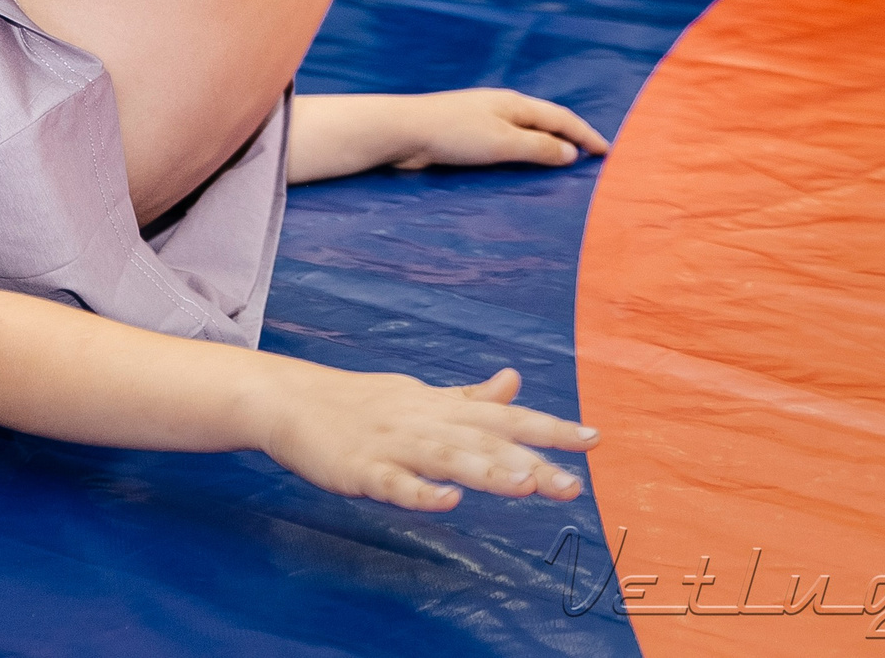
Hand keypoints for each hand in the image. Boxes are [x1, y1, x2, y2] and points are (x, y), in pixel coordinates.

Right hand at [258, 364, 596, 511]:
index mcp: (442, 407)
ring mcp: (393, 445)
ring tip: (526, 486)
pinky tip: (446, 503)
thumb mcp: (422, 396)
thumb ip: (471, 397)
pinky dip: (419, 492)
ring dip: (487, 471)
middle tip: (574, 485)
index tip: (593, 440)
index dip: (549, 428)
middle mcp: (425, 422)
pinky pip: (393, 483)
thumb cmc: (362, 403)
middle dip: (530, 462)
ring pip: (446, 458)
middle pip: (484, 442)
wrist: (291, 400)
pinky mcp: (360, 468)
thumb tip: (516, 381)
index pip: (505, 418)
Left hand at [391, 88, 609, 169]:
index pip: (561, 117)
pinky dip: (524, 150)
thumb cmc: (454, 134)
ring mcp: (484, 118)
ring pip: (526, 130)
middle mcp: (503, 106)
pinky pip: (507, 141)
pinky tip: (521, 163)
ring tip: (563, 162)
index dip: (586, 135)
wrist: (404, 131)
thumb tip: (570, 152)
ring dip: (547, 144)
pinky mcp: (467, 133)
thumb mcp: (503, 142)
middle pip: (546, 120)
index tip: (607, 152)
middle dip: (570, 136)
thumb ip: (538, 147)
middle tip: (591, 156)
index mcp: (515, 103)